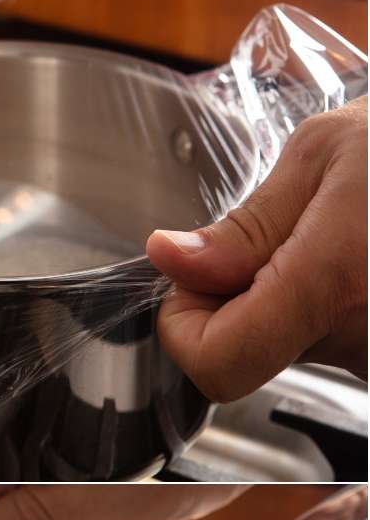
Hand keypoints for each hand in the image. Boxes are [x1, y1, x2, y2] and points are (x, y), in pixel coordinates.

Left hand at [149, 97, 367, 401]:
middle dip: (240, 301)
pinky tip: (362, 261)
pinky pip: (339, 342)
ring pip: (294, 348)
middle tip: (282, 238)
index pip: (217, 364)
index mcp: (334, 282)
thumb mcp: (326, 155)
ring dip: (290, 302)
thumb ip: (244, 227)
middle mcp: (366, 336)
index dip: (185, 328)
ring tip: (342, 239)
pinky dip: (333, 308)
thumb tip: (171, 259)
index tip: (191, 284)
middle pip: (251, 352)